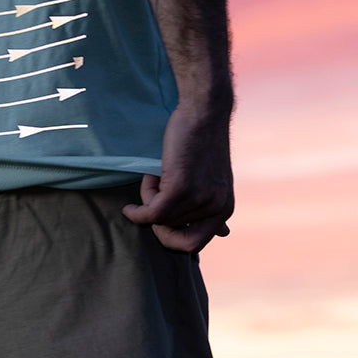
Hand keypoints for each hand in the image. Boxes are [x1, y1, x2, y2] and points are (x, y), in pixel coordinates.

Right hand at [122, 101, 233, 252]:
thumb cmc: (203, 143)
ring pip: (159, 219)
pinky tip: (133, 200)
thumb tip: (224, 235)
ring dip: (148, 199)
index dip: (171, 239)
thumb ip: (213, 208)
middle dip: (156, 220)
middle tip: (151, 201)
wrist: (203, 111)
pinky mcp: (180, 189)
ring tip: (156, 176)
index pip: (193, 245)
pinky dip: (137, 209)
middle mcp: (216, 209)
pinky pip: (150, 211)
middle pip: (172, 234)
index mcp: (224, 209)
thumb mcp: (213, 182)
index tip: (159, 222)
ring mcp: (198, 200)